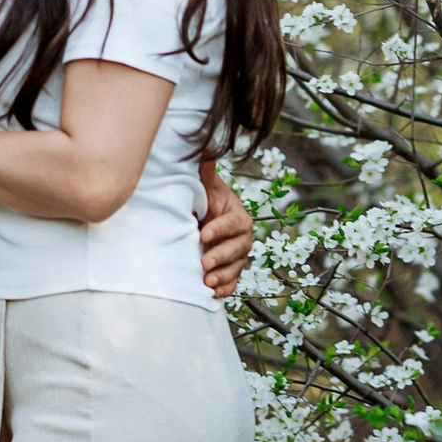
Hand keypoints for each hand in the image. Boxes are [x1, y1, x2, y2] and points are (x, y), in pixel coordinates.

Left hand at [198, 158, 253, 301]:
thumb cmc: (201, 200)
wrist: (199, 219)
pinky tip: (214, 295)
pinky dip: (225, 289)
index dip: (219, 229)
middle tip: (203, 263)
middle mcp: (242, 238)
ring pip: (236, 268)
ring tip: (206, 282)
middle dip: (221, 256)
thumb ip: (205, 170)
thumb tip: (205, 145)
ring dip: (222, 276)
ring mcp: (237, 257)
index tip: (202, 234)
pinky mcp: (229, 272)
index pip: (233, 224)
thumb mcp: (203, 185)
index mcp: (238, 216)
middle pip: (237, 249)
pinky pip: (232, 282)